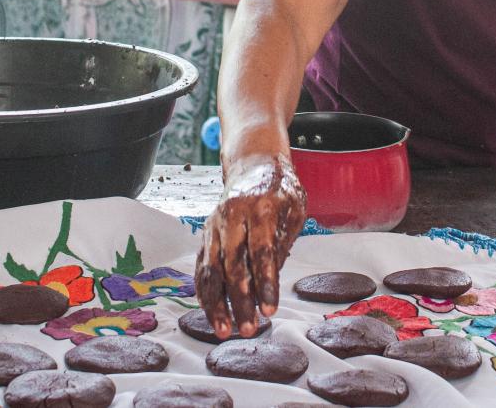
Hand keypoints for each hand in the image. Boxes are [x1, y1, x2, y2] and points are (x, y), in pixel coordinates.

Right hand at [194, 154, 305, 339]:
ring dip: (216, 303)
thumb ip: (283, 243)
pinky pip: (201, 267)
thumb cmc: (280, 190)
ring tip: (225, 331)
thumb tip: (271, 281)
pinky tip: (212, 314)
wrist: (254, 165)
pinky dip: (204, 292)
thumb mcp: (294, 210)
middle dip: (239, 300)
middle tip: (250, 328)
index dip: (265, 282)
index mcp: (260, 207)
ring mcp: (214, 225)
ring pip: (210, 269)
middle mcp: (232, 216)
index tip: (270, 309)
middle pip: (232, 264)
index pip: (261, 251)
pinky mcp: (205, 235)